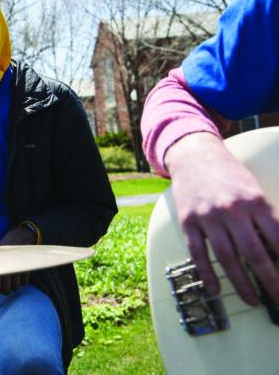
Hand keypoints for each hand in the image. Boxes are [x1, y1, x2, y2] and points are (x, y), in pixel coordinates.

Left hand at [0, 225, 37, 293]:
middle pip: (6, 291)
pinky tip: (19, 273)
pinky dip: (22, 281)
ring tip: (12, 277)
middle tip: (6, 283)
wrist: (20, 236)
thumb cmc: (5, 247)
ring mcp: (17, 270)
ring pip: (15, 288)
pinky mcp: (27, 270)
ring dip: (14, 285)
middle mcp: (6, 269)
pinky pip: (24, 283)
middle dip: (6, 289)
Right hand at [166, 132, 278, 305]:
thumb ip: (266, 217)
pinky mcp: (188, 221)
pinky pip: (197, 251)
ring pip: (226, 256)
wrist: (195, 156)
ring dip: (241, 282)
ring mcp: (208, 216)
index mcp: (255, 201)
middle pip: (254, 252)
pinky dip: (206, 272)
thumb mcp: (254, 190)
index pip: (277, 237)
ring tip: (253, 301)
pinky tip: (215, 288)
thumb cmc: (229, 175)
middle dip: (270, 279)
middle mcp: (232, 209)